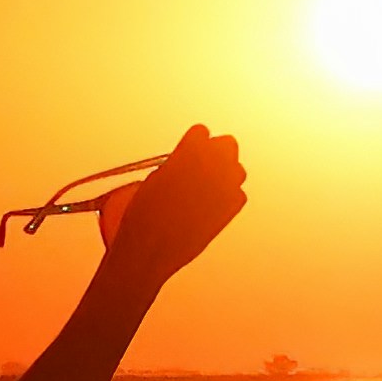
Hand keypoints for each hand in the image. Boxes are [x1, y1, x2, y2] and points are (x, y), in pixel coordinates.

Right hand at [93, 126, 246, 285]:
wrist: (151, 247)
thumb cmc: (144, 215)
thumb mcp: (154, 178)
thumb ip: (176, 164)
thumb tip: (185, 163)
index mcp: (191, 150)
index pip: (202, 133)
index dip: (193, 143)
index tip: (188, 151)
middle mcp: (214, 163)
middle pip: (228, 145)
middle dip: (215, 153)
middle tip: (200, 167)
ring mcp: (227, 185)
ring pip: (237, 169)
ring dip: (224, 174)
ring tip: (205, 188)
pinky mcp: (233, 206)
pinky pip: (237, 194)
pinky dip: (227, 198)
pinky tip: (210, 206)